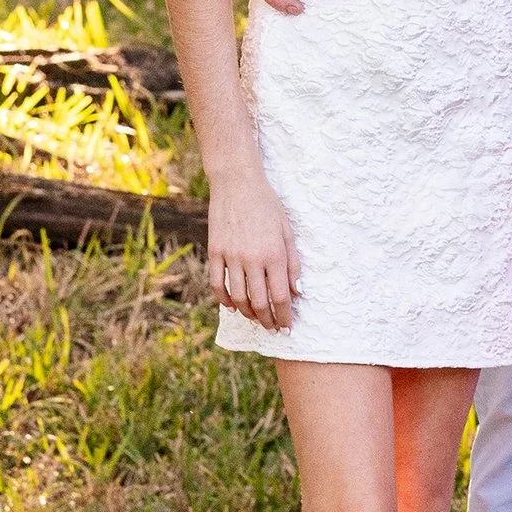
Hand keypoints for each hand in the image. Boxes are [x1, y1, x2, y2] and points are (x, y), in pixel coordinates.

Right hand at [207, 166, 301, 330]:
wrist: (237, 183)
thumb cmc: (268, 205)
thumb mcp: (288, 231)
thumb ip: (293, 263)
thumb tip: (297, 292)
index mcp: (274, 254)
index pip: (281, 297)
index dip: (284, 316)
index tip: (286, 326)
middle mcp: (252, 259)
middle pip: (259, 303)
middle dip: (267, 321)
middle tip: (272, 328)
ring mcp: (231, 256)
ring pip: (238, 298)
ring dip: (247, 313)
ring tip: (255, 318)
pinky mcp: (214, 252)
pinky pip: (217, 284)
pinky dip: (224, 299)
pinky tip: (232, 305)